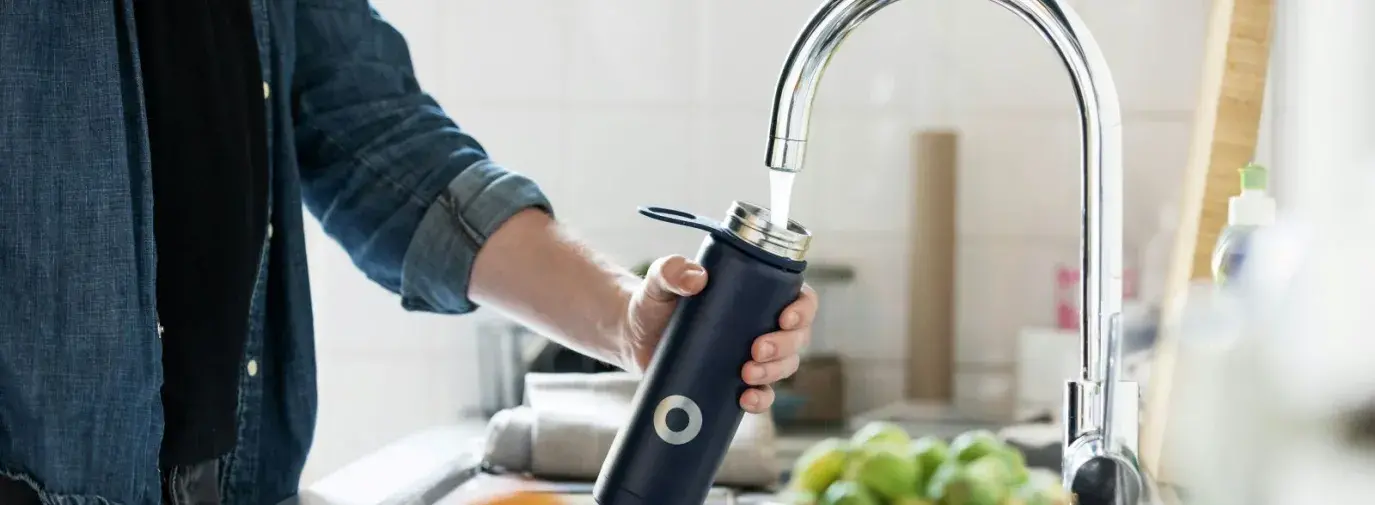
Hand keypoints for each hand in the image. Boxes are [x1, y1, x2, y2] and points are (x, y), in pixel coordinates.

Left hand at [618, 255, 818, 413]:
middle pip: (797, 338)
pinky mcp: (736, 382)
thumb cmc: (654, 301)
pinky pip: (762, 395)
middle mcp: (762, 325)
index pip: (800, 299)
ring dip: (774, 373)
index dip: (803, 310)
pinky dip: (760, 400)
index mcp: (758, 294)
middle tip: (755, 350)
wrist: (634, 336)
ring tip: (746, 374)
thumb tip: (695, 278)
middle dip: (784, 346)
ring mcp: (751, 356)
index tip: (785, 318)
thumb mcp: (660, 281)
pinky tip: (745, 400)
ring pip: (785, 367)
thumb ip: (671, 270)